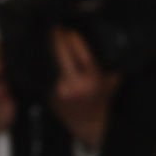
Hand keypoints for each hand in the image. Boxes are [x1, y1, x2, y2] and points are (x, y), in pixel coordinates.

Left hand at [49, 28, 119, 151]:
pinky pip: (43, 71)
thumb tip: (109, 43)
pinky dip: (42, 59)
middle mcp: (74, 86)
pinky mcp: (48, 93)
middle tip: (57, 29)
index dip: (75, 39)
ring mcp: (59, 90)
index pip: (82, 54)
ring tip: (49, 38)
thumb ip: (112, 67)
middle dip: (58, 37)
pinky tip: (43, 52)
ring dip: (47, 46)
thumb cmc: (100, 102)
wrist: (88, 125)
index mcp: (92, 83)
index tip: (71, 31)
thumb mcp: (111, 84)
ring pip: (48, 60)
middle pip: (61, 52)